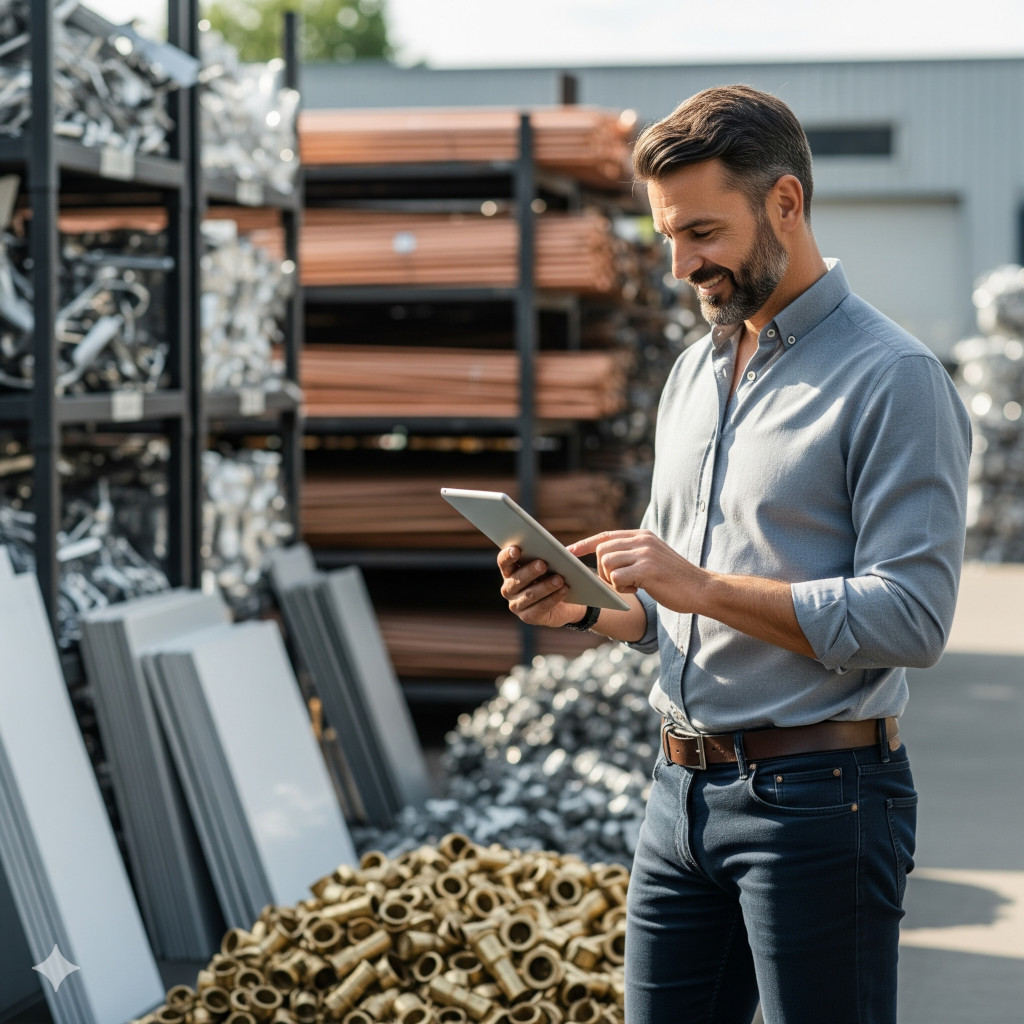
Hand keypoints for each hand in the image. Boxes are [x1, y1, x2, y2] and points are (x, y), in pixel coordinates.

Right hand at [497, 546, 587, 627]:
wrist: (565, 604)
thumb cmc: (553, 577)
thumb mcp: (551, 565)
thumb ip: (552, 556)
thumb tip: (564, 550)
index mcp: (510, 571)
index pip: (503, 562)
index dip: (508, 556)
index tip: (517, 549)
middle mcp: (509, 589)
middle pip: (517, 579)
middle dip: (530, 571)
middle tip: (543, 564)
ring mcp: (516, 605)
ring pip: (530, 594)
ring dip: (545, 586)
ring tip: (559, 579)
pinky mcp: (528, 617)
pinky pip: (541, 607)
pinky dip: (554, 598)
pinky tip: (564, 589)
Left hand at [568, 529, 706, 613]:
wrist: (702, 589)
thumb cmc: (675, 580)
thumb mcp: (652, 559)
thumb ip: (632, 555)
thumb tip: (605, 560)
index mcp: (642, 536)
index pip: (605, 536)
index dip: (584, 544)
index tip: (568, 552)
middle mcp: (642, 540)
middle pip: (602, 550)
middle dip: (603, 570)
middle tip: (621, 583)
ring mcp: (645, 553)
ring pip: (606, 563)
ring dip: (613, 580)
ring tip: (632, 586)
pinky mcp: (647, 568)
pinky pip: (616, 578)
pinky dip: (622, 588)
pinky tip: (638, 590)